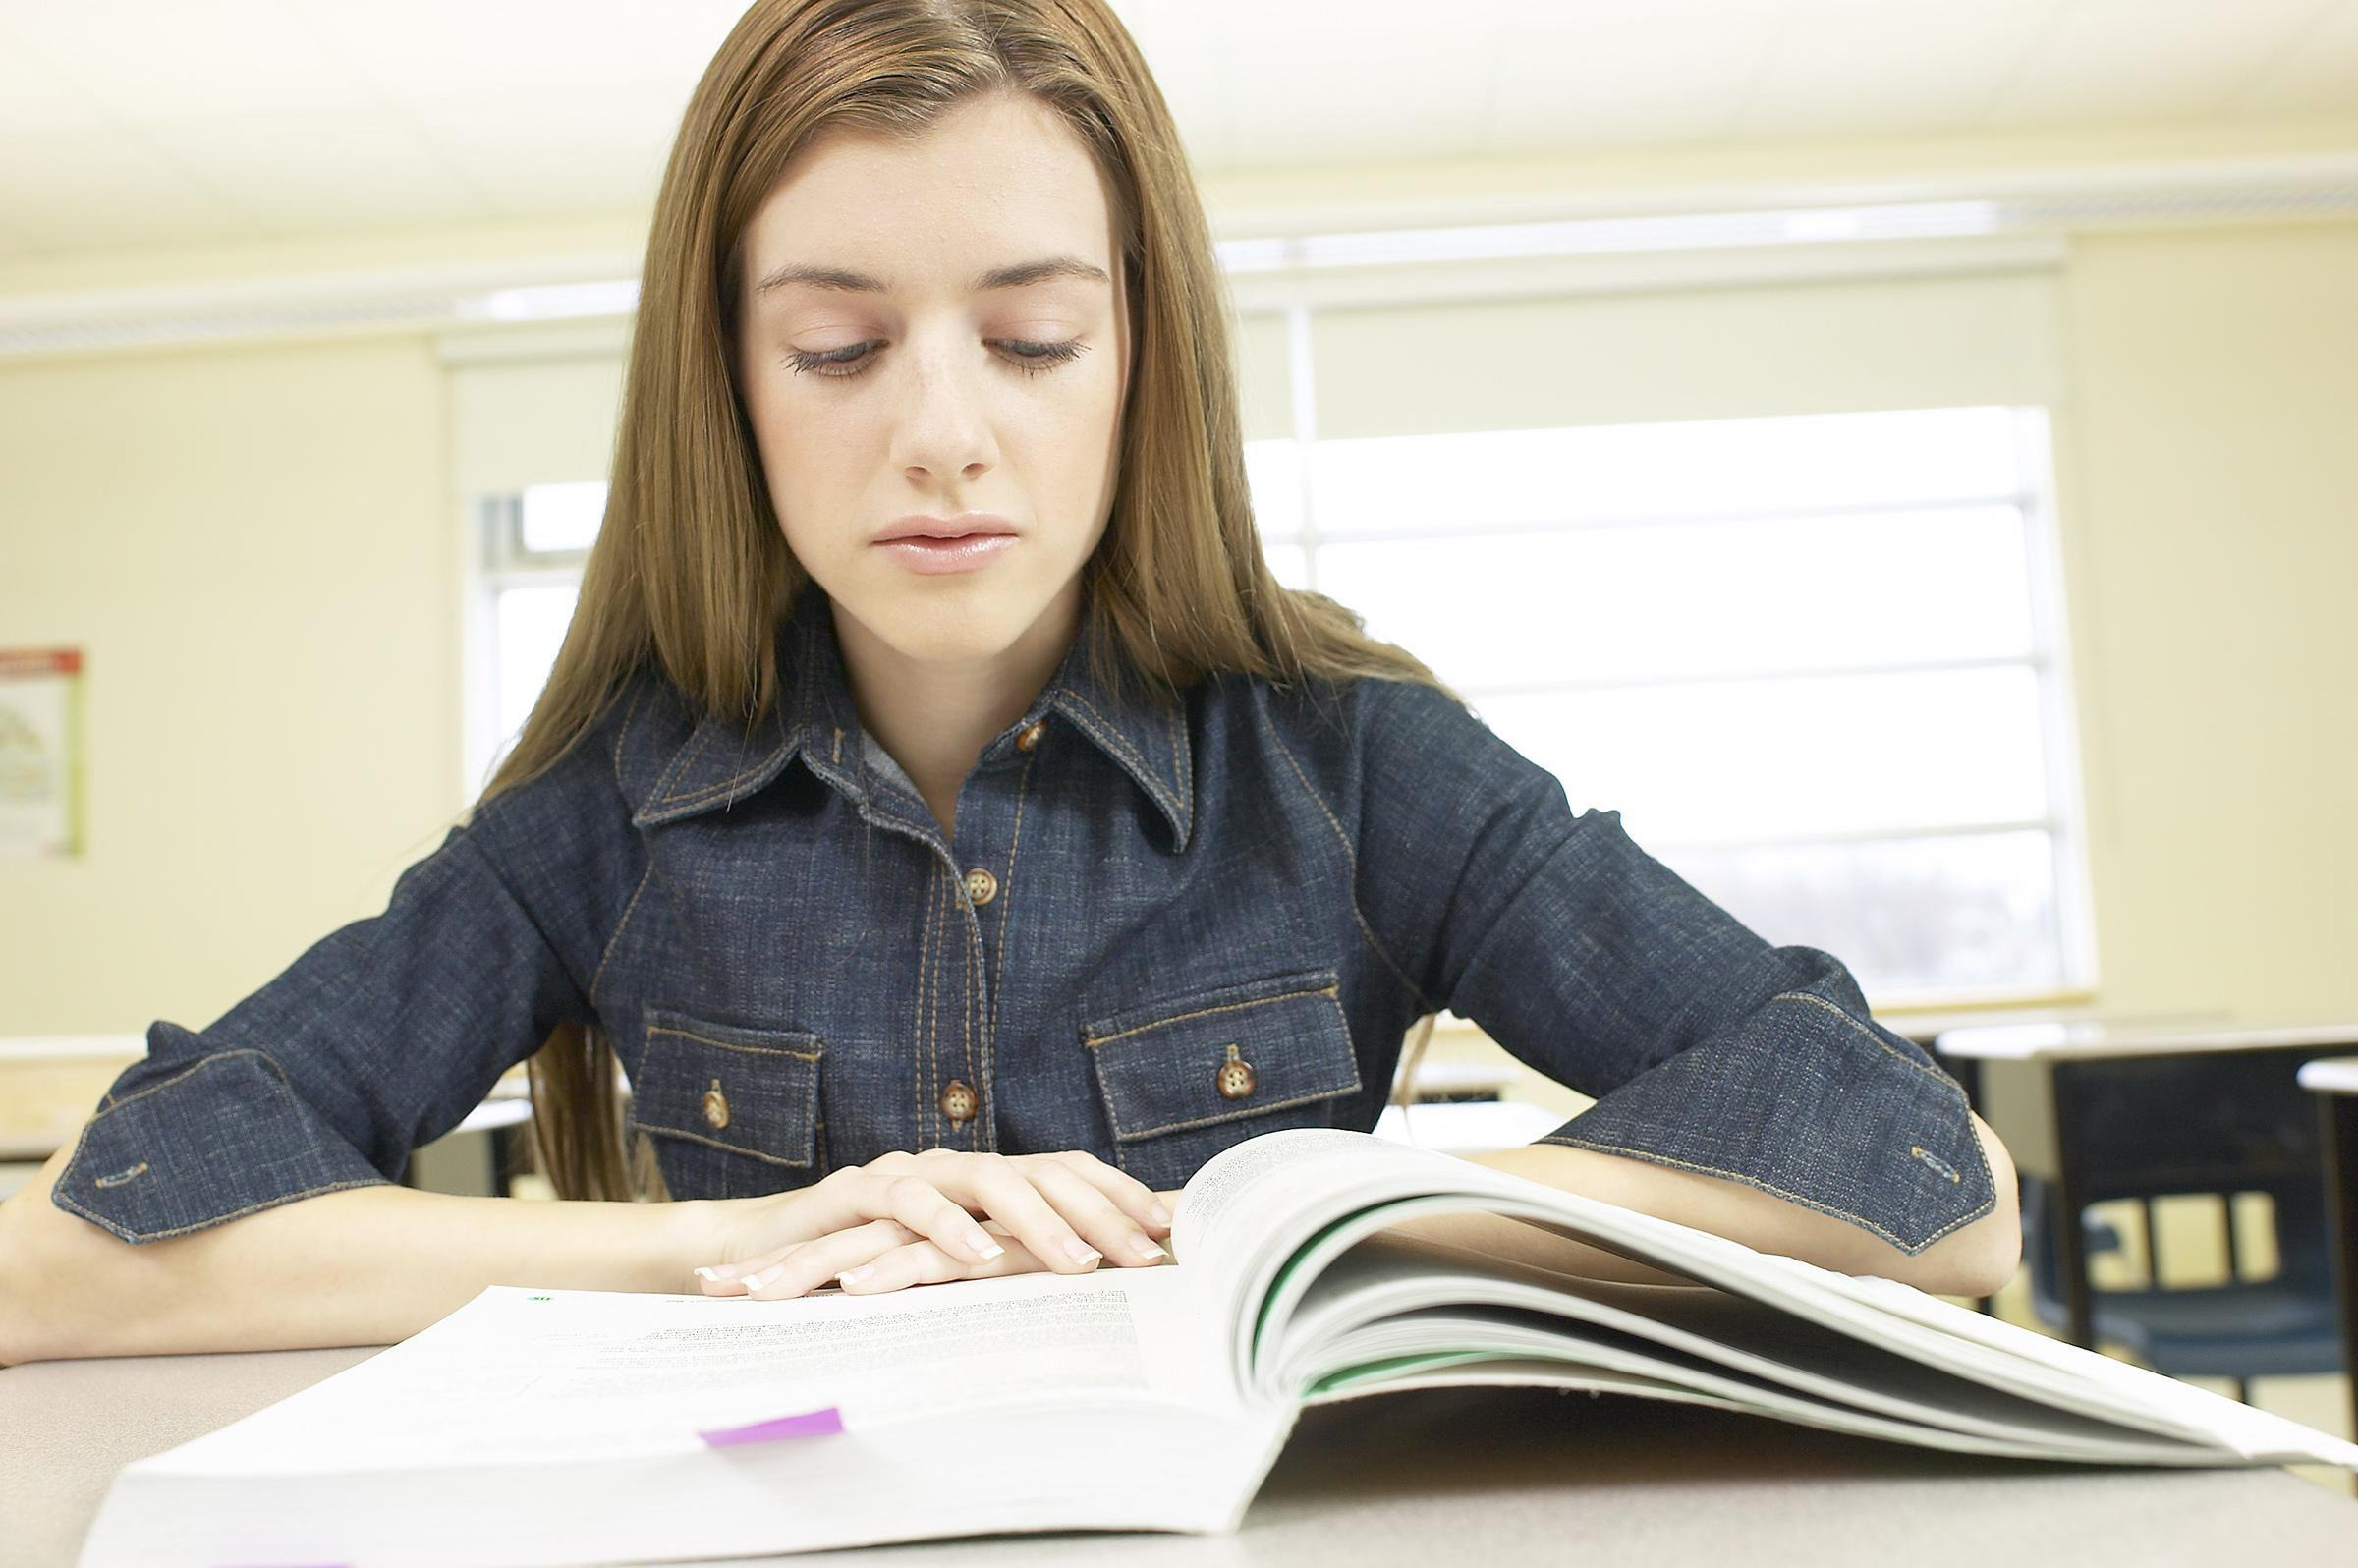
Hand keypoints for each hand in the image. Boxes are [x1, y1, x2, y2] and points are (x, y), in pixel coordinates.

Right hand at [692, 1148, 1179, 1300]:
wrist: (757, 1254)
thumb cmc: (861, 1269)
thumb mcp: (944, 1272)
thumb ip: (1003, 1267)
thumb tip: (1092, 1293)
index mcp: (980, 1181)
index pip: (1064, 1172)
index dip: (1117, 1192)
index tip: (1169, 1229)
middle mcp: (951, 1168)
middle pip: (1039, 1171)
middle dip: (1099, 1211)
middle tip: (1146, 1254)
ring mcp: (904, 1175)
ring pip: (985, 1179)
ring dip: (1038, 1221)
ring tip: (1081, 1264)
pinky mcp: (853, 1194)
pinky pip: (908, 1203)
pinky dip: (948, 1229)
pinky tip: (981, 1258)